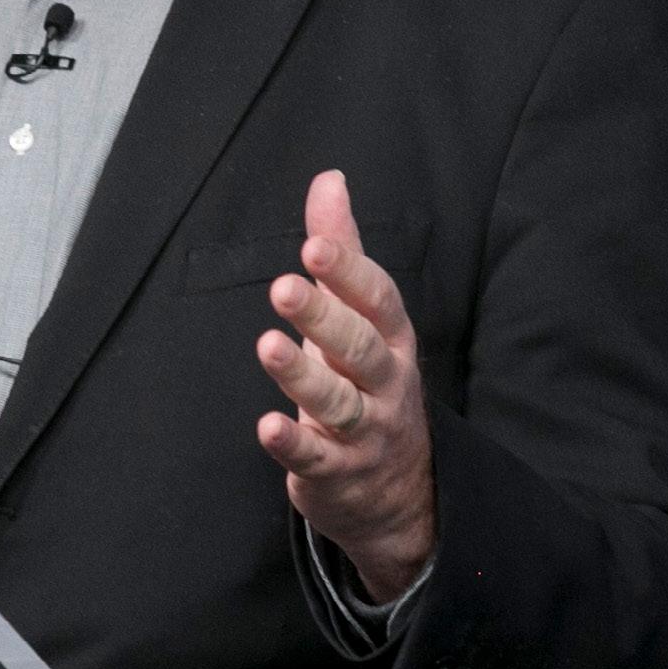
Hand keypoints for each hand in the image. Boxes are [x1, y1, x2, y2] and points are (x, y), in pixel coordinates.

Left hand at [256, 170, 435, 602]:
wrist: (401, 489)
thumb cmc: (368, 378)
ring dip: (302, 378)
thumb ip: (341, 248)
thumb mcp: (360, 313)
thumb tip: (329, 179)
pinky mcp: (338, 472)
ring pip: (339, 403)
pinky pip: (317, 459)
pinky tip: (267, 427)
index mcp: (391, 336)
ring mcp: (366, 431)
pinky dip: (293, 445)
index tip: (313, 246)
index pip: (376, 299)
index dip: (347, 272)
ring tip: (268, 347)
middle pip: (359, 347)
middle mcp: (385, 382)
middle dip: (323, 318)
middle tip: (284, 288)